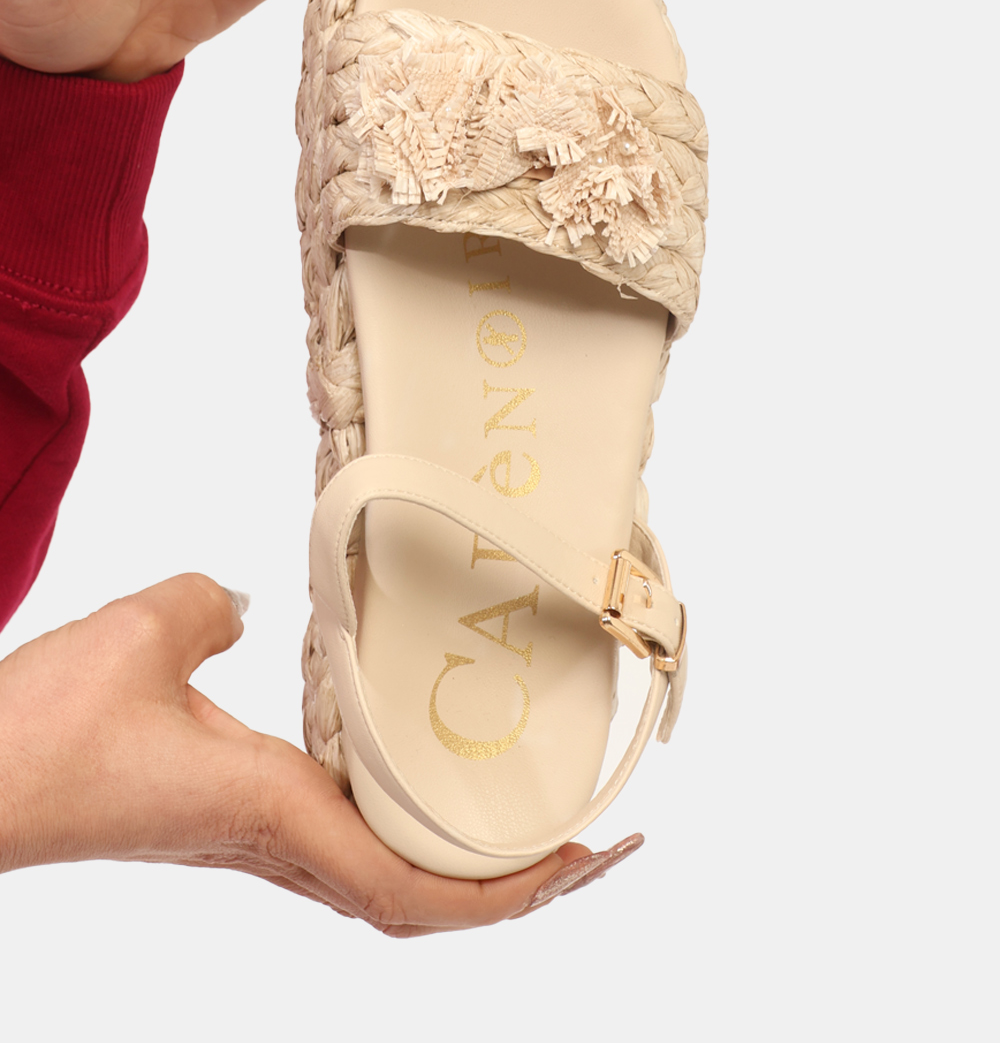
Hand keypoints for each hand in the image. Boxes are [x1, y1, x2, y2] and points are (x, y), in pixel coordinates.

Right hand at [0, 572, 589, 935]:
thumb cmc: (40, 736)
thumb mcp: (141, 639)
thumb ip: (212, 606)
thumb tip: (253, 604)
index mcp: (277, 814)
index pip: (415, 890)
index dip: (510, 889)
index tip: (583, 856)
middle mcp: (279, 842)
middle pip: (425, 902)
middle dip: (519, 886)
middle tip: (594, 841)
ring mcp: (257, 839)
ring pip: (390, 880)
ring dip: (470, 867)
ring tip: (533, 826)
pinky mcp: (233, 818)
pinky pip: (350, 845)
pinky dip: (410, 835)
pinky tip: (419, 790)